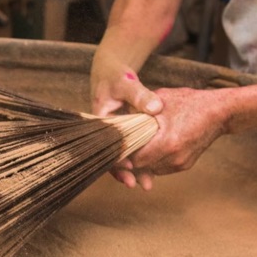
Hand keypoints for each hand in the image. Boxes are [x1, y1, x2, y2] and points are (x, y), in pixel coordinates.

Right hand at [90, 49, 163, 189]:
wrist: (109, 72)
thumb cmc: (114, 77)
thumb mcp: (126, 84)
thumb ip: (140, 95)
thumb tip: (156, 108)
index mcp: (100, 122)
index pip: (106, 147)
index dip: (118, 160)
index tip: (131, 170)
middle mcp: (105, 132)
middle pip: (114, 156)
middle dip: (127, 172)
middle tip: (141, 185)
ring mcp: (114, 134)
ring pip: (123, 155)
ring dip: (134, 169)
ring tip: (147, 184)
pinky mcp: (122, 133)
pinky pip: (130, 148)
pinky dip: (140, 157)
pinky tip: (151, 168)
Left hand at [123, 86, 230, 188]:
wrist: (220, 113)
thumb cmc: (190, 103)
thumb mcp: (162, 100)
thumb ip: (140, 110)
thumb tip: (121, 118)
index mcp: (168, 142)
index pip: (136, 159)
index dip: (125, 154)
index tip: (118, 146)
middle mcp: (174, 157)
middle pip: (142, 167)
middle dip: (132, 158)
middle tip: (124, 147)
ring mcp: (180, 163)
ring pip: (151, 169)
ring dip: (143, 161)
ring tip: (138, 145)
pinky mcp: (184, 165)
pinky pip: (162, 168)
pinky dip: (154, 160)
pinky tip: (152, 147)